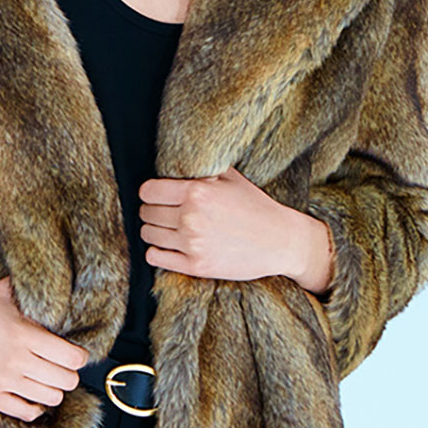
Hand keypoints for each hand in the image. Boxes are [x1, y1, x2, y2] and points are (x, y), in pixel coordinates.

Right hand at [0, 273, 90, 422]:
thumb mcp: (0, 290)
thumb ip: (28, 289)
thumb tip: (51, 277)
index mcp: (23, 333)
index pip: (72, 357)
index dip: (79, 356)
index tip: (75, 352)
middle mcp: (16, 360)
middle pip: (66, 380)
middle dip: (69, 373)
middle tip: (62, 365)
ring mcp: (1, 381)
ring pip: (50, 398)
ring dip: (54, 388)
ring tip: (48, 378)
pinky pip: (25, 412)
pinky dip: (35, 406)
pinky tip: (33, 395)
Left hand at [138, 166, 333, 289]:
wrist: (280, 241)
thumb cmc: (256, 206)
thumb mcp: (230, 177)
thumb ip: (201, 169)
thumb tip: (175, 160)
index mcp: (197, 191)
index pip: (149, 191)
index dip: (150, 192)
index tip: (155, 195)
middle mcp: (191, 217)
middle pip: (147, 213)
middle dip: (151, 211)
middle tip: (162, 212)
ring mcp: (192, 244)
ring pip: (149, 235)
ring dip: (153, 231)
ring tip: (165, 228)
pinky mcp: (196, 266)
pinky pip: (155, 258)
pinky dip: (156, 252)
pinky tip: (167, 246)